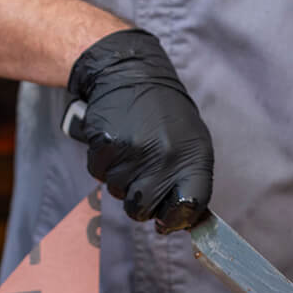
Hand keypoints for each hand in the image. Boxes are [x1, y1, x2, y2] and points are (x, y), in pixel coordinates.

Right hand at [67, 28, 212, 232]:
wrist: (130, 73)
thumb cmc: (164, 114)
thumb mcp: (192, 142)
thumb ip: (190, 180)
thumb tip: (184, 219)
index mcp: (195, 158)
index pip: (190, 206)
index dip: (177, 219)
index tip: (168, 220)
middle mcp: (167, 157)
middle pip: (144, 209)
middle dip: (140, 202)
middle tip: (142, 179)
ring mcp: (136, 152)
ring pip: (117, 193)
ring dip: (120, 180)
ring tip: (131, 151)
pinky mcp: (107, 145)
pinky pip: (98, 175)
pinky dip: (103, 165)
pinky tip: (115, 143)